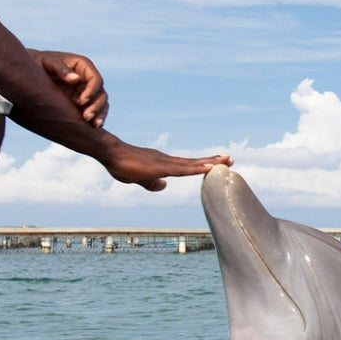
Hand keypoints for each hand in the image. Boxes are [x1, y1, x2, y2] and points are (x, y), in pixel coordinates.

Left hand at [31, 49, 108, 125]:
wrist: (28, 73)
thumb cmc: (38, 63)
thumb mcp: (48, 63)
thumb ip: (61, 69)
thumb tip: (76, 79)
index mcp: (83, 67)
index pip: (96, 80)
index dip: (92, 91)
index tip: (81, 101)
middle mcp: (87, 80)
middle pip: (101, 94)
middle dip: (97, 106)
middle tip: (86, 117)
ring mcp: (85, 92)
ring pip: (101, 104)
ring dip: (99, 115)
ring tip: (93, 125)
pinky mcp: (81, 104)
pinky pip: (94, 112)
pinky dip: (96, 119)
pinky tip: (92, 127)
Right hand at [104, 144, 233, 191]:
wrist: (109, 153)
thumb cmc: (121, 164)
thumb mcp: (138, 178)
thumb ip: (151, 182)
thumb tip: (164, 186)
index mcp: (163, 164)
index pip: (187, 165)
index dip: (202, 164)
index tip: (218, 163)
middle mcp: (167, 161)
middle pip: (194, 162)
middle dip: (213, 161)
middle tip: (231, 158)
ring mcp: (165, 163)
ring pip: (191, 164)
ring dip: (210, 163)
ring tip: (226, 160)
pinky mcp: (160, 167)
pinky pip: (183, 169)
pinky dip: (197, 168)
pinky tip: (209, 167)